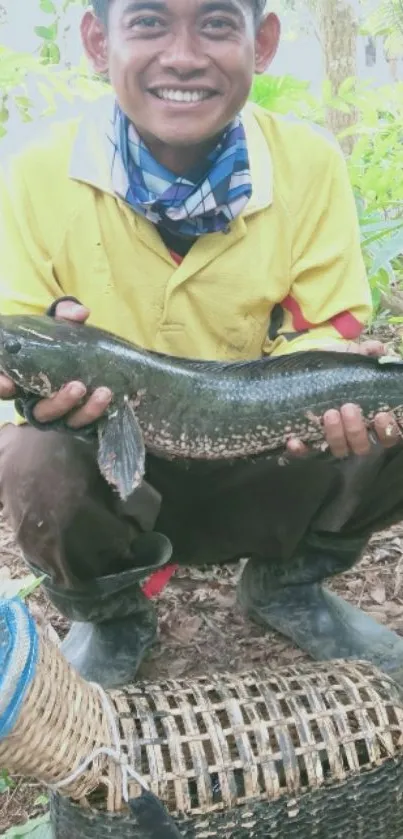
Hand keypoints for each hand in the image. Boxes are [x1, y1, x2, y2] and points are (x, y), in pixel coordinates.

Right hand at [0, 301, 111, 429]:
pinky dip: (97, 415)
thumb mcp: (57, 324)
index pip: (5, 388)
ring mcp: (60, 412)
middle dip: (58, 404)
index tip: (8, 384)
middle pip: (40, 412)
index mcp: (22, 379)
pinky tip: (111, 402)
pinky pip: (86, 424)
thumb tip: (82, 313)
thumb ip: (65, 316)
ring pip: (66, 421)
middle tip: (77, 387)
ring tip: (103, 393)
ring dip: (85, 411)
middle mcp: (38, 401)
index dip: (1, 387)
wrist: (80, 353)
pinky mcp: (78, 417)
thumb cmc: (58, 339)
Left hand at [286, 339, 401, 458]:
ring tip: (329, 413)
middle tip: (348, 408)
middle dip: (356, 430)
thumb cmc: (335, 367)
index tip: (382, 415)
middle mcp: (356, 435)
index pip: (390, 435)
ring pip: (340, 451)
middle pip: (364, 446)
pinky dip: (302, 450)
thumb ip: (367, 355)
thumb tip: (378, 349)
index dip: (389, 430)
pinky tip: (294, 441)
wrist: (302, 370)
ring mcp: (333, 441)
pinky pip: (307, 453)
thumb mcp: (350, 358)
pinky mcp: (309, 444)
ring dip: (335, 435)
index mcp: (373, 419)